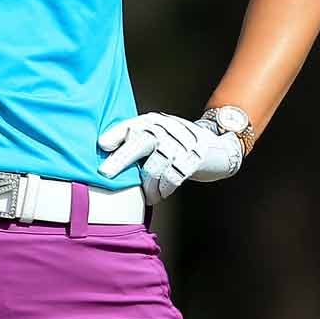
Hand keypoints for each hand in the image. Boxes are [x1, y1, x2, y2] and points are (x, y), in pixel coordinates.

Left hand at [97, 112, 241, 204]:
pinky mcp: (195, 157)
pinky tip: (160, 194)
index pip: (130, 125)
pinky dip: (164, 189)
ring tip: (147, 196)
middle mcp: (164, 129)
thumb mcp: (156, 138)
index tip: (102, 145)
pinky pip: (174, 176)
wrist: (217, 146)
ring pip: (156, 165)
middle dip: (121, 159)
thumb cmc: (176, 145)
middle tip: (105, 173)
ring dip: (148, 185)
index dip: (115, 134)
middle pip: (141, 142)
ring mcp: (181, 142)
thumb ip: (135, 144)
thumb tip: (105, 160)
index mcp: (151, 122)